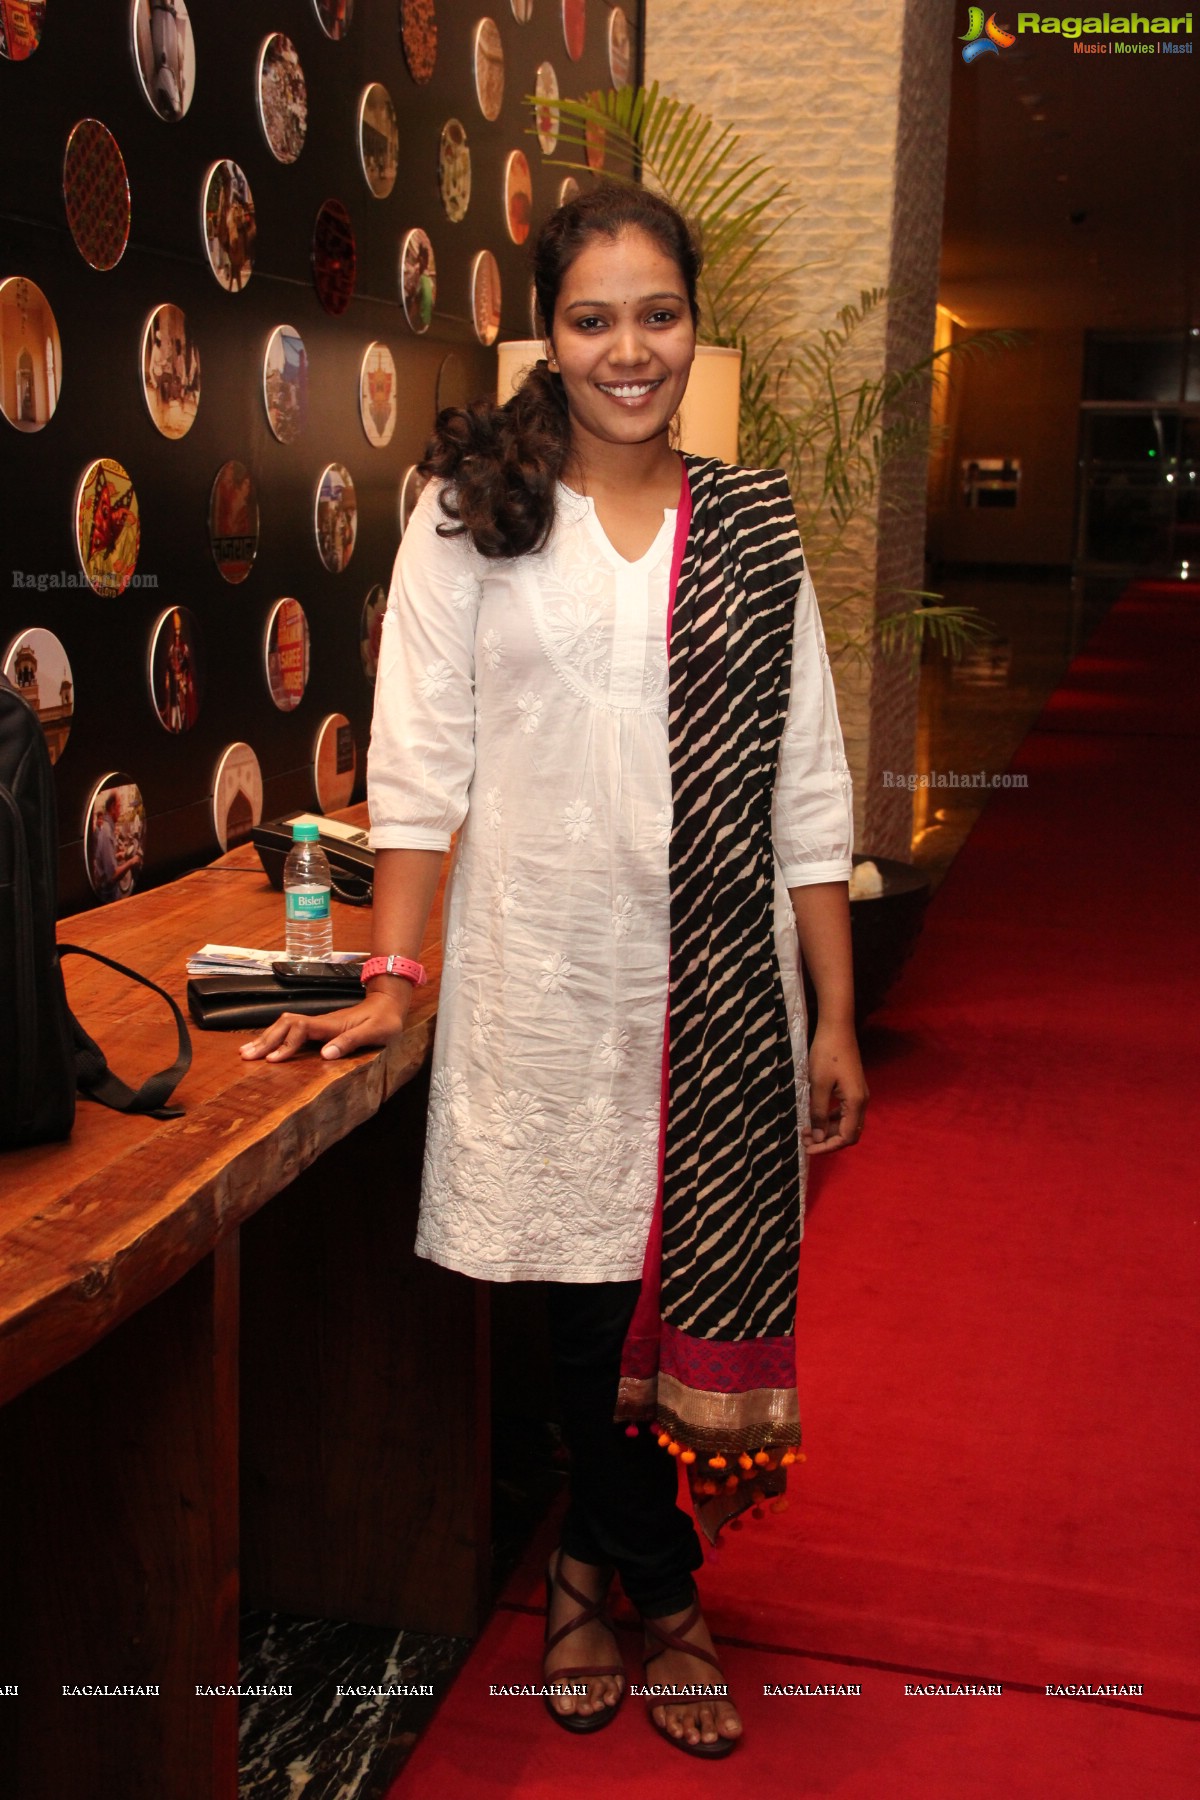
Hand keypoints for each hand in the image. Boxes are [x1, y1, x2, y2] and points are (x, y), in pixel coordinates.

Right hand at [239, 989, 410, 1063]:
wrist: (389, 1004)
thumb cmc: (385, 1021)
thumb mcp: (374, 1033)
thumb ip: (351, 1042)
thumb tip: (326, 1055)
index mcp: (331, 1025)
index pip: (301, 1029)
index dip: (286, 1044)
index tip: (272, 1060)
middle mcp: (321, 1022)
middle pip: (285, 1025)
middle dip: (265, 1040)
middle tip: (245, 1056)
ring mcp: (319, 1024)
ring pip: (285, 1026)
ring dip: (266, 1037)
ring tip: (246, 1052)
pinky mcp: (320, 1028)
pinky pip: (292, 1030)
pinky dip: (276, 1037)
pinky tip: (266, 1046)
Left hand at [802, 1020, 867, 1153]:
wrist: (837, 1028)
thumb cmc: (827, 1054)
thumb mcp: (818, 1085)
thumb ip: (818, 1112)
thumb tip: (817, 1137)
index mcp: (856, 1102)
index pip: (847, 1137)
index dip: (828, 1147)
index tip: (808, 1149)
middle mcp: (862, 1101)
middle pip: (849, 1133)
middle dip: (828, 1141)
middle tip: (806, 1141)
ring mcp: (859, 1094)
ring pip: (846, 1123)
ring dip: (828, 1130)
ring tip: (807, 1131)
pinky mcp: (853, 1088)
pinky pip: (844, 1112)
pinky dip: (831, 1119)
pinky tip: (815, 1116)